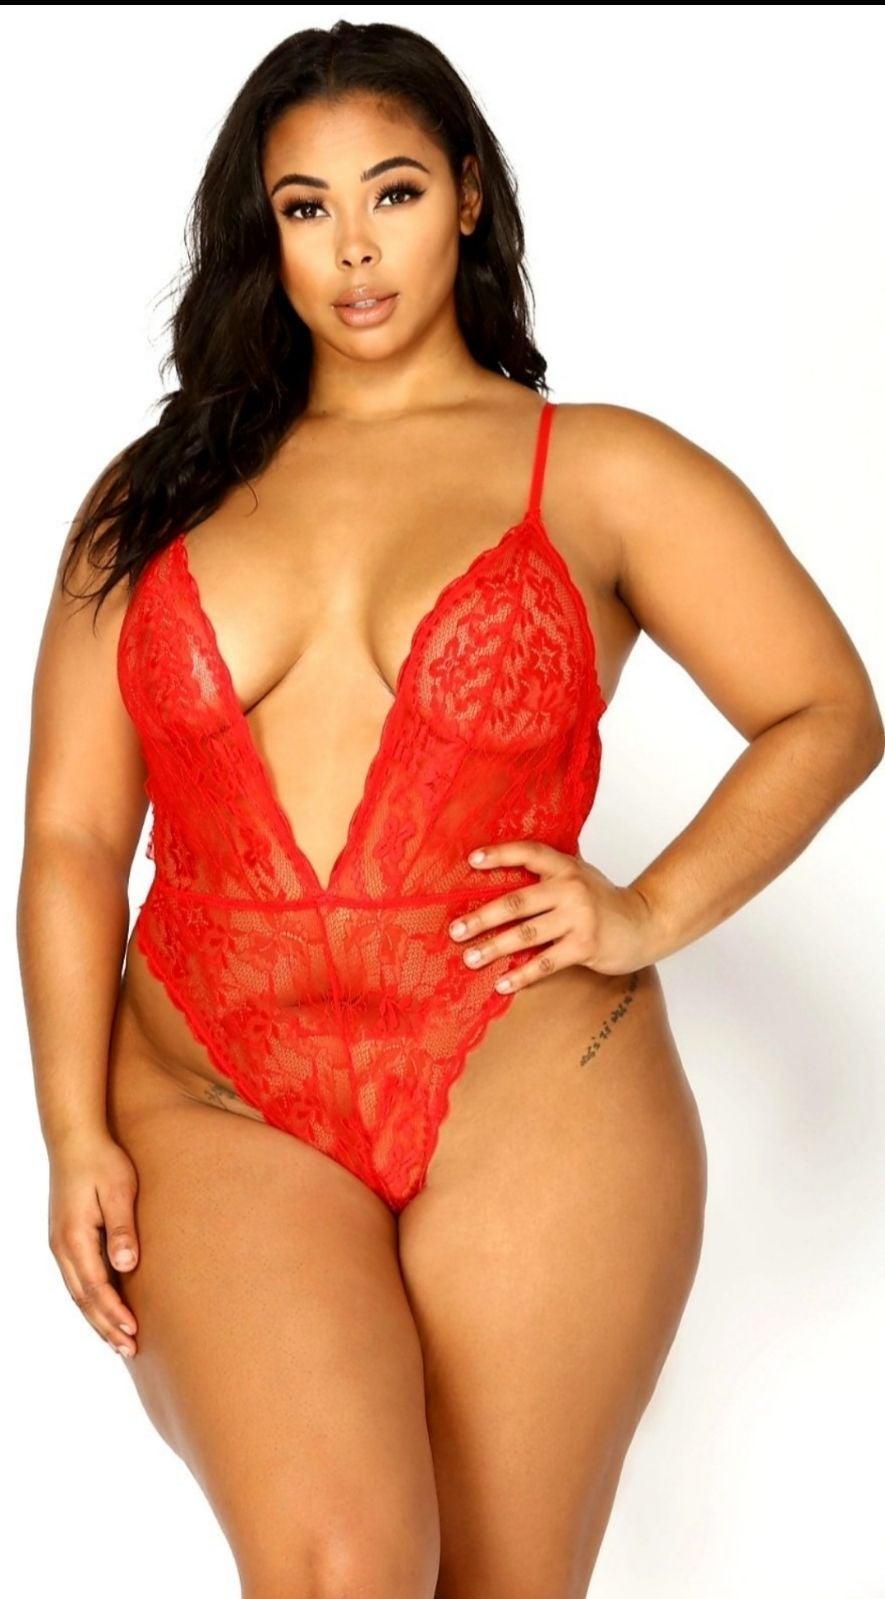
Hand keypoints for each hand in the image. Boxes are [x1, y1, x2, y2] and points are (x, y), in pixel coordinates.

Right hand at [48, 1131, 139, 1359]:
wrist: (75, 1140)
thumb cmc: (102, 1162)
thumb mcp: (118, 1191)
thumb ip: (122, 1228)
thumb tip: (127, 1264)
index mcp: (75, 1238)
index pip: (96, 1288)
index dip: (115, 1313)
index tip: (134, 1332)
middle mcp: (62, 1247)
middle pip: (84, 1299)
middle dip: (106, 1326)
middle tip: (129, 1350)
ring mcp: (61, 1244)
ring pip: (78, 1293)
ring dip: (97, 1318)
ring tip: (119, 1341)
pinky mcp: (66, 1239)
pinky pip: (77, 1280)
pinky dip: (90, 1300)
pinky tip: (104, 1309)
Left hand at [449, 840, 659, 988]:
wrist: (646, 922)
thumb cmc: (604, 901)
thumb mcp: (579, 876)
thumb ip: (548, 873)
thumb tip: (501, 876)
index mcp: (566, 867)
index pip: (528, 853)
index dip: (499, 855)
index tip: (471, 861)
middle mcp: (570, 888)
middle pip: (516, 902)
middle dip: (481, 918)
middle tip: (455, 930)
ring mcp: (578, 918)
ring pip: (525, 934)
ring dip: (493, 948)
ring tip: (470, 959)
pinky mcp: (584, 946)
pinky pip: (544, 962)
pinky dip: (520, 975)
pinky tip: (501, 984)